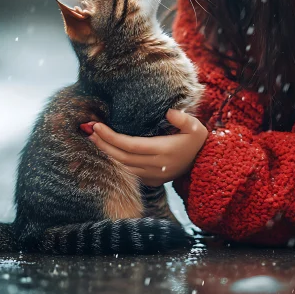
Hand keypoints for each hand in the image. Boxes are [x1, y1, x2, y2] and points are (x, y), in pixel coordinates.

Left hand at [83, 109, 208, 187]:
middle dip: (103, 144)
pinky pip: (129, 173)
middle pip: (122, 157)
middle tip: (89, 131)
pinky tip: (107, 152)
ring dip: (106, 153)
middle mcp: (156, 166)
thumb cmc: (197, 142)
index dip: (111, 137)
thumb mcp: (196, 127)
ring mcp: (153, 176)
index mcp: (163, 150)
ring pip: (123, 167)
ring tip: (94, 139)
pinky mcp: (152, 181)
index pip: (131, 145)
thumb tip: (168, 112)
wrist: (204, 164)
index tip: (97, 126)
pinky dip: (116, 163)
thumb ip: (182, 118)